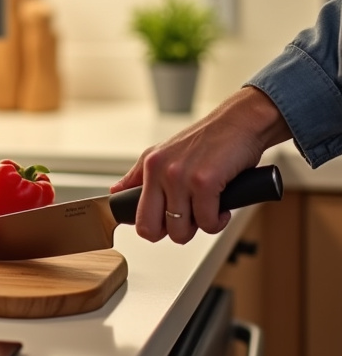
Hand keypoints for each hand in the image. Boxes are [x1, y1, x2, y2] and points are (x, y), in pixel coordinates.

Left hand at [110, 86, 290, 243]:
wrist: (239, 122)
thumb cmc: (207, 139)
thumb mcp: (164, 153)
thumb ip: (138, 175)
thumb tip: (116, 192)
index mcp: (149, 166)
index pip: (137, 216)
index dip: (154, 229)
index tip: (168, 224)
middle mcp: (160, 171)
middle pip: (152, 229)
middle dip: (174, 233)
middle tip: (191, 219)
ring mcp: (180, 177)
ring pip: (181, 231)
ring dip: (200, 226)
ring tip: (209, 207)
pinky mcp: (204, 182)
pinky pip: (208, 223)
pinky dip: (219, 221)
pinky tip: (222, 205)